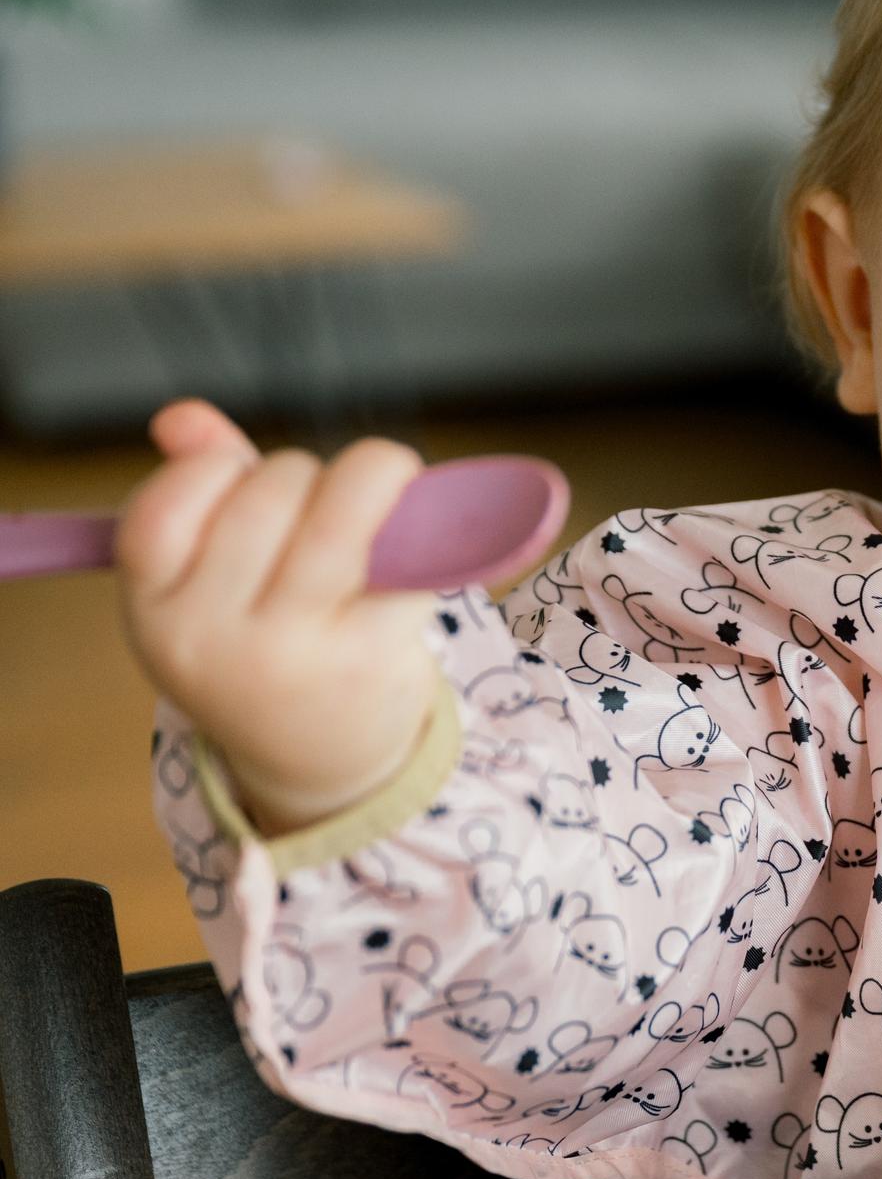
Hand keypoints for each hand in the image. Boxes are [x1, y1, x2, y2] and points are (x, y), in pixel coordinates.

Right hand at [115, 397, 442, 836]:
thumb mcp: (209, 584)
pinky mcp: (370, 656)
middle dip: (309, 477)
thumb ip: (197, 492)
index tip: (250, 484)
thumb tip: (183, 416)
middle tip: (327, 513)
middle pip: (272, 489)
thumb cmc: (264, 643)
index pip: (167, 499)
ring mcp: (290, 652)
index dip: (220, 470)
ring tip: (381, 509)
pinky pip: (410, 552)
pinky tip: (427, 542)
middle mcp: (212, 637)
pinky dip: (430, 530)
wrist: (322, 762)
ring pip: (343, 506)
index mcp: (155, 610)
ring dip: (374, 483)